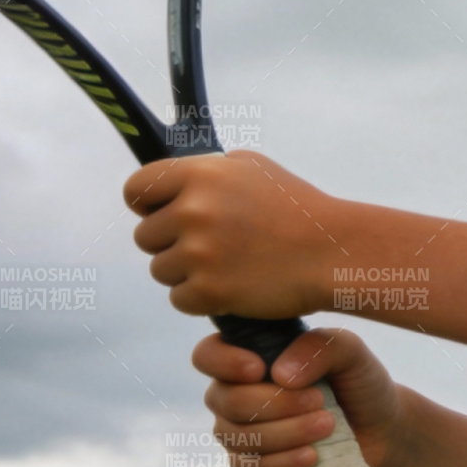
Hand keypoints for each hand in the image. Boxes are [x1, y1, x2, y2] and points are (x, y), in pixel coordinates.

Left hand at [125, 151, 339, 319]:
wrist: (330, 251)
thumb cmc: (296, 208)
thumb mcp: (253, 167)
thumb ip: (208, 171)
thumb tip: (173, 184)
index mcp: (200, 174)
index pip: (135, 189)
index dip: (147, 204)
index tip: (163, 213)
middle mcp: (193, 211)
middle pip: (145, 236)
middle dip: (171, 242)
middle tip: (210, 245)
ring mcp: (198, 253)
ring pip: (161, 270)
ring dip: (186, 272)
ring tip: (226, 265)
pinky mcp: (208, 292)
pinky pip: (179, 299)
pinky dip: (201, 299)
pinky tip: (232, 285)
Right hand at [193, 325, 405, 466]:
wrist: (381, 431)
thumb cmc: (358, 382)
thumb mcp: (350, 352)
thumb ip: (319, 347)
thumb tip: (280, 374)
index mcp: (251, 354)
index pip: (208, 354)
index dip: (223, 362)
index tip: (259, 368)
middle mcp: (237, 392)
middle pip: (223, 400)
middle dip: (272, 403)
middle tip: (319, 401)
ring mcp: (242, 433)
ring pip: (235, 436)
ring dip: (283, 432)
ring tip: (327, 425)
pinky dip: (281, 463)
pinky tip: (312, 457)